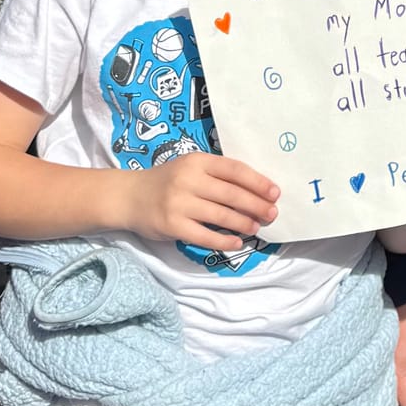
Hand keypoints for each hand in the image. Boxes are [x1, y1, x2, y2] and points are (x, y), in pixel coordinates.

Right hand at [125, 151, 277, 255]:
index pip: (234, 170)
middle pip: (231, 194)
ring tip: (256, 227)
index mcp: (197, 161)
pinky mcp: (172, 226)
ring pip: (220, 215)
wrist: (129, 196)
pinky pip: (204, 236)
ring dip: (243, 223)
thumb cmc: (168, 181)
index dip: (257, 182)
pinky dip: (223, 241)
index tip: (275, 192)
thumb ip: (217, 175)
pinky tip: (236, 243)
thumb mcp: (190, 168)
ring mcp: (179, 203)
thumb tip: (256, 191)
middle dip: (256, 205)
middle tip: (272, 214)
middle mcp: (188, 180)